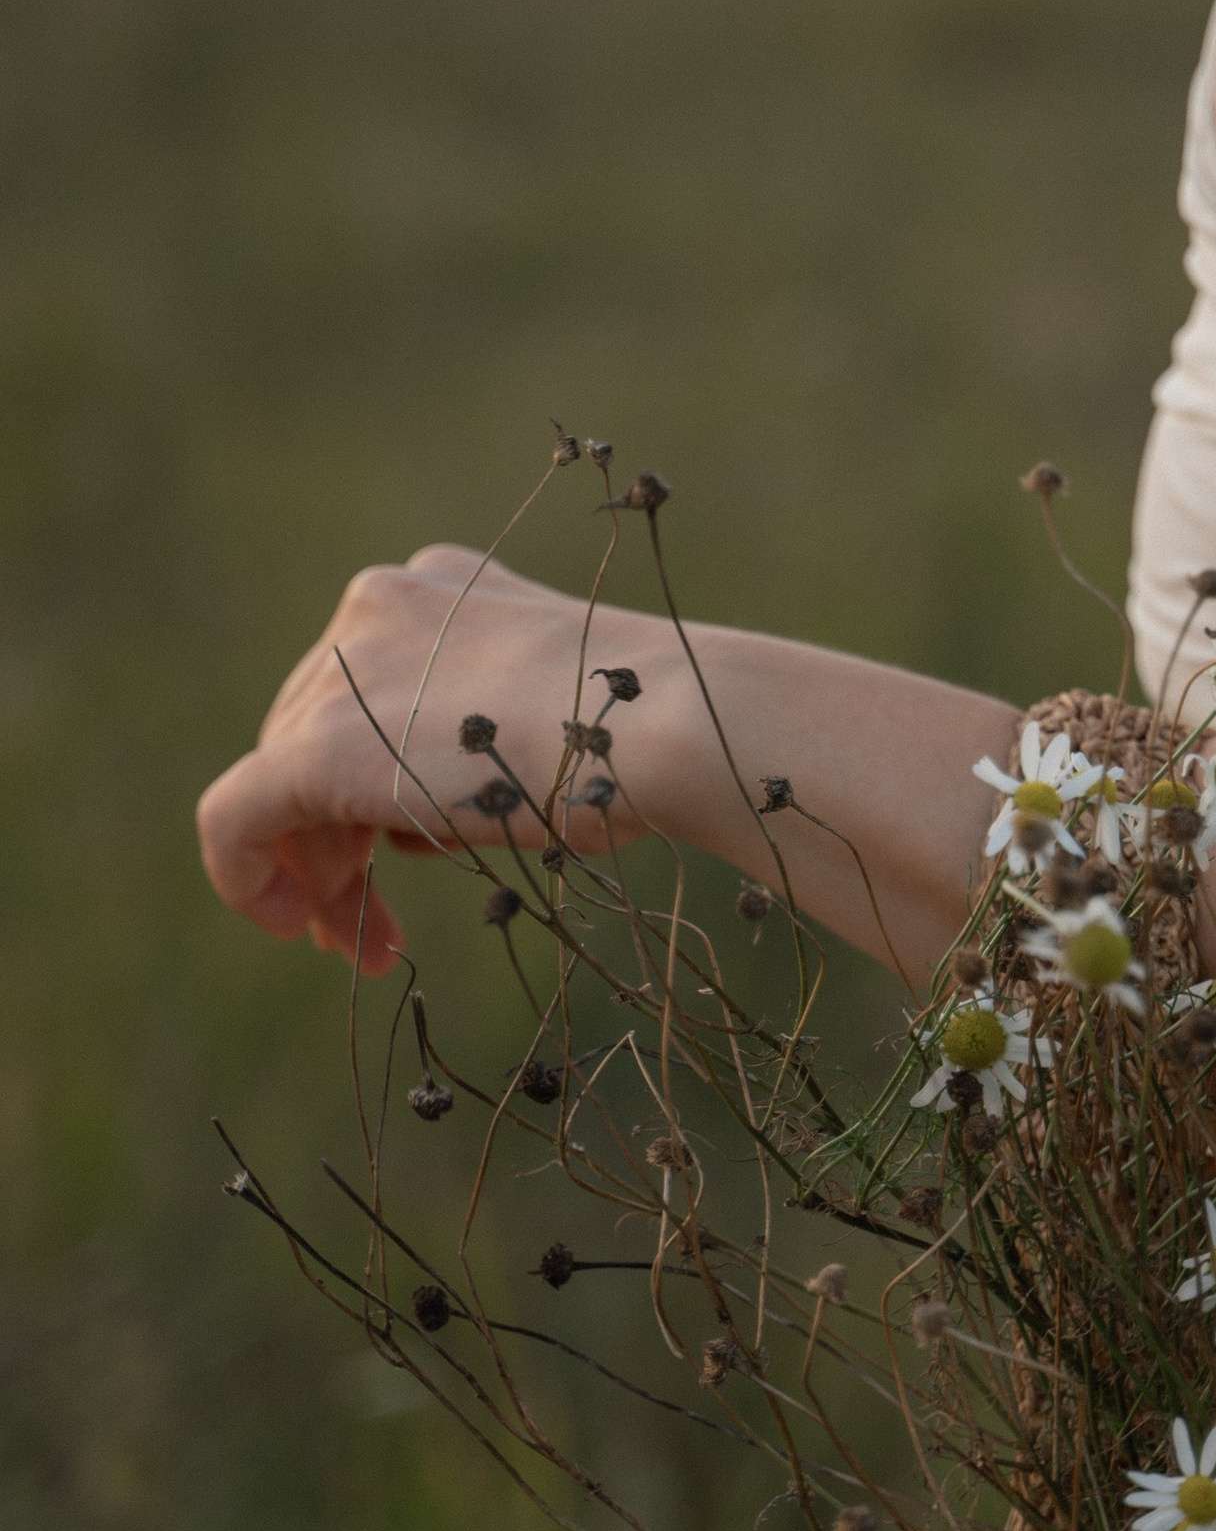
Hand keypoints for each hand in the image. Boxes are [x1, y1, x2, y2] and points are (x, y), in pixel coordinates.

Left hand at [196, 546, 660, 972]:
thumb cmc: (642, 728)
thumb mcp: (550, 703)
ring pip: (283, 785)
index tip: (392, 860)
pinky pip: (235, 817)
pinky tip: (290, 925)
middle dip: (336, 841)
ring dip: (322, 873)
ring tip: (370, 944)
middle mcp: (376, 607)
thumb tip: (434, 801)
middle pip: (314, 737)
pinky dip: (245, 878)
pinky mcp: (316, 745)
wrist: (666, 720)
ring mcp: (343, 670)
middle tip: (374, 929)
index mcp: (436, 585)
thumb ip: (478, 726)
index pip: (365, 691)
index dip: (364, 785)